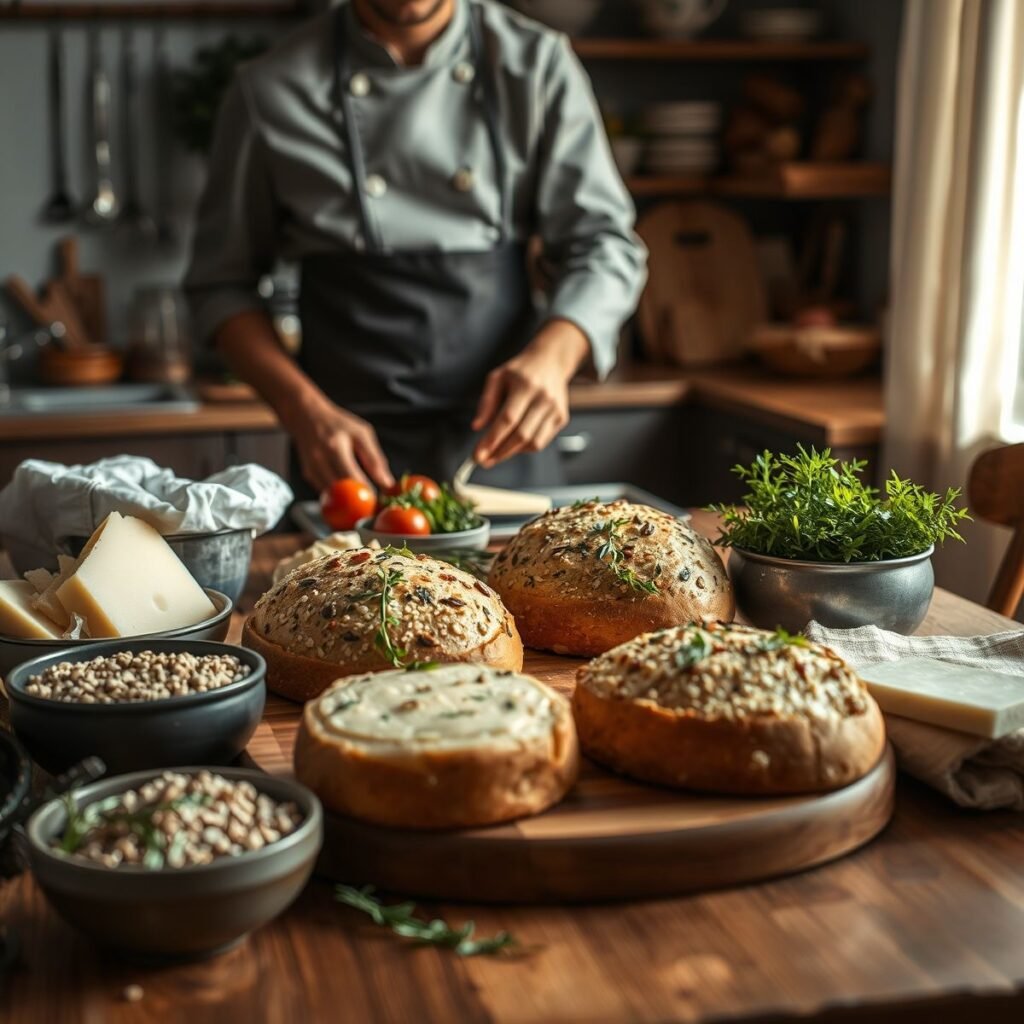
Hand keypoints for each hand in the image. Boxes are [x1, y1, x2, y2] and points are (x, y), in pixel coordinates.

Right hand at [286, 394, 393, 493]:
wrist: (305, 416)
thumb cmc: (338, 424)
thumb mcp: (362, 433)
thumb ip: (375, 459)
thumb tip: (387, 483)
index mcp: (336, 447)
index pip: (354, 478)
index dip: (368, 493)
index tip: (381, 501)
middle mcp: (320, 460)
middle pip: (341, 492)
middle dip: (359, 502)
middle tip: (374, 505)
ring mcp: (312, 469)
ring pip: (332, 496)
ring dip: (349, 502)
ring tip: (363, 499)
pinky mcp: (308, 475)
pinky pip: (326, 493)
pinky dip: (338, 495)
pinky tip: (349, 491)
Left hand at [472, 319, 589, 467]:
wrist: (551, 361)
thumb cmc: (520, 371)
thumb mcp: (497, 378)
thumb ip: (486, 402)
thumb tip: (477, 427)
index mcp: (525, 385)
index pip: (508, 419)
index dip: (492, 439)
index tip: (478, 454)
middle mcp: (544, 398)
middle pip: (521, 434)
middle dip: (499, 452)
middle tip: (483, 460)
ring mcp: (555, 409)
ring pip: (532, 442)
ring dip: (511, 453)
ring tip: (495, 454)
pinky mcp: (561, 418)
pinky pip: (540, 441)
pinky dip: (524, 448)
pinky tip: (513, 445)